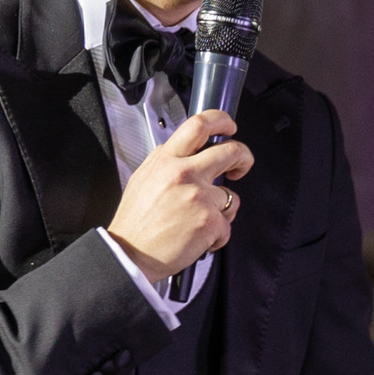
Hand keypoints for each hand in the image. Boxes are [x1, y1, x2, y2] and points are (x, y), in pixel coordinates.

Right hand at [105, 109, 253, 279]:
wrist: (129, 254)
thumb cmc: (136, 221)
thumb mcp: (144, 177)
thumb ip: (168, 160)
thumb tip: (189, 151)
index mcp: (167, 160)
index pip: (199, 125)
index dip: (222, 120)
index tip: (230, 127)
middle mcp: (184, 173)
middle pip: (231, 151)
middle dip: (243, 158)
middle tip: (240, 167)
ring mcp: (199, 196)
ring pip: (231, 196)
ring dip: (222, 210)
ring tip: (199, 221)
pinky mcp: (210, 221)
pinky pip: (227, 225)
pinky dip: (217, 236)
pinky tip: (198, 238)